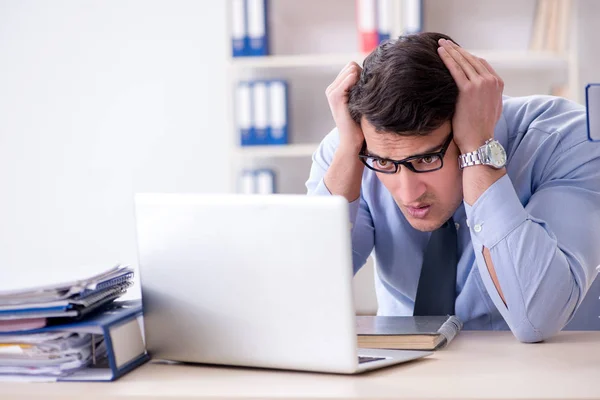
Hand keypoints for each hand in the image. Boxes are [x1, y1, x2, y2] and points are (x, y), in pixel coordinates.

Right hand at [325, 62, 364, 153]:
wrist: (352, 141)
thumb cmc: (360, 123)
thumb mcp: (359, 102)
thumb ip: (361, 88)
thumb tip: (376, 73)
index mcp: (335, 89)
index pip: (351, 66)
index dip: (362, 74)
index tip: (368, 89)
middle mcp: (331, 88)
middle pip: (352, 65)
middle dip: (362, 75)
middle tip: (367, 93)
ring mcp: (332, 92)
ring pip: (352, 69)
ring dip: (362, 79)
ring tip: (365, 96)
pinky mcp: (336, 97)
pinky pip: (350, 77)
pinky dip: (359, 82)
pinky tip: (363, 96)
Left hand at [437, 39, 503, 153]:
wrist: (478, 141)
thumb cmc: (481, 128)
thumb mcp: (492, 107)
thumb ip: (489, 94)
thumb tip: (482, 89)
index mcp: (498, 83)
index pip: (481, 62)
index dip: (467, 56)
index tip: (456, 52)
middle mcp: (491, 80)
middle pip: (471, 59)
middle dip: (457, 49)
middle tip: (445, 42)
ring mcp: (480, 83)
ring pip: (462, 61)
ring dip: (450, 51)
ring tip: (440, 44)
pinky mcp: (468, 89)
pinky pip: (455, 69)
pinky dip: (447, 59)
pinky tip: (439, 53)